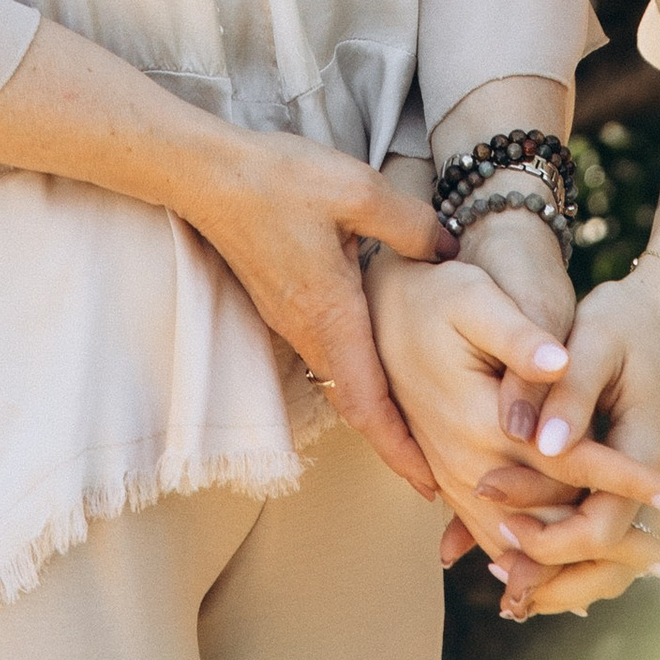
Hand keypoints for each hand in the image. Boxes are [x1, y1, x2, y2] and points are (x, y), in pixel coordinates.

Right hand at [181, 132, 450, 496]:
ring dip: (378, 410)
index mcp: (333, 316)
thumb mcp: (360, 191)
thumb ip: (413, 226)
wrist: (210, 175)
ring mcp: (291, 321)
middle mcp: (309, 332)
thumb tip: (448, 254)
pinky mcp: (282, 304)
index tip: (429, 485)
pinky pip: (327, 355)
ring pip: (341, 381)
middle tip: (437, 468)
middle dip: (396, 442)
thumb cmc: (281, 181)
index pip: (369, 405)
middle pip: (357, 405)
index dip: (400, 450)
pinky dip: (358, 376)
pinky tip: (381, 361)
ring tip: (420, 424)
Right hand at [368, 248, 659, 590]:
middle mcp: (466, 466)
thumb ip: (518, 337)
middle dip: (613, 542)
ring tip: (642, 572)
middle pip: (550, 520)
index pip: (569, 464)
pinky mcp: (451, 483)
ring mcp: (454, 481)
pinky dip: (542, 559)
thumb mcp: (476, 301)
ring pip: (526, 542)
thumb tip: (559, 364)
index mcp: (479, 424)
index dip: (624, 479)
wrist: (384, 311)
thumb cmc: (439, 298)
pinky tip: (579, 572)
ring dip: (582, 562)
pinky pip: (499, 538)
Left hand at [486, 258, 659, 619]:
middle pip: (614, 564)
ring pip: (620, 560)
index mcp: (650, 450)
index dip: (548, 537)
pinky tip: (541, 549)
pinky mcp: (654, 482)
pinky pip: (620, 535)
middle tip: (499, 580)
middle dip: (556, 578)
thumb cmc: (633, 315)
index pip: (601, 528)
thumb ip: (566, 393)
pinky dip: (583, 552)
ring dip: (569, 576)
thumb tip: (533, 445)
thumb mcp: (595, 337)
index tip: (497, 522)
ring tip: (512, 579)